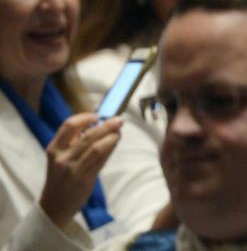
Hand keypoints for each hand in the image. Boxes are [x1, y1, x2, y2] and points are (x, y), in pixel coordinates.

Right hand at [39, 114, 122, 228]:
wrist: (54, 205)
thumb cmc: (60, 177)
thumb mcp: (59, 157)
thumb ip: (74, 142)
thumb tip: (97, 124)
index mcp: (54, 149)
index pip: (68, 126)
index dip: (84, 117)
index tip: (97, 115)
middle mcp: (62, 158)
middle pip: (88, 135)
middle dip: (106, 125)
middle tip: (118, 120)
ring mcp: (74, 169)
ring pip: (97, 147)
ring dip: (112, 136)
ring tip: (119, 131)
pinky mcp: (85, 178)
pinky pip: (101, 159)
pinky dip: (110, 148)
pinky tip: (115, 142)